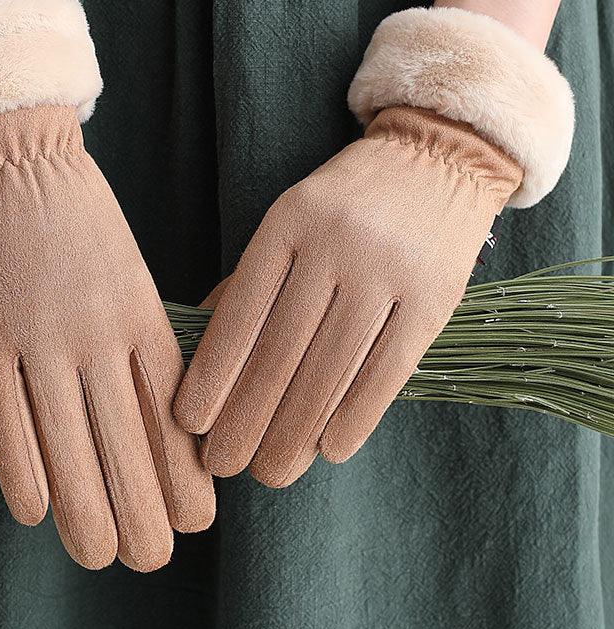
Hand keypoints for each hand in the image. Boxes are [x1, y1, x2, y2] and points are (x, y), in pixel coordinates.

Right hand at [0, 0, 214, 571]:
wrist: (22, 165)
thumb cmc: (87, 229)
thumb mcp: (136, 279)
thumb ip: (150, 343)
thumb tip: (171, 418)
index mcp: (142, 317)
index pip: (172, 413)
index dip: (185, 473)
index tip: (199, 518)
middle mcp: (97, 332)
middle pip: (126, 439)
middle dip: (144, 508)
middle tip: (153, 556)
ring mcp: (38, 334)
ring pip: (67, 441)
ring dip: (85, 506)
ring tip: (101, 552)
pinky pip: (4, 416)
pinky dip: (21, 468)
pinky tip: (35, 510)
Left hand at [174, 106, 522, 487]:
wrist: (436, 157)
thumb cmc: (347, 200)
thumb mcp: (292, 218)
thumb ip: (252, 279)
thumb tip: (208, 352)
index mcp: (289, 220)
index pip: (241, 311)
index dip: (213, 372)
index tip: (190, 423)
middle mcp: (336, 244)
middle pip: (282, 349)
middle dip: (246, 416)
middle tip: (223, 464)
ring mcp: (389, 270)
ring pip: (331, 368)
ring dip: (295, 430)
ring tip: (270, 471)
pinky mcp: (434, 297)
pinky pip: (388, 369)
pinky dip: (356, 416)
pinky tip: (330, 450)